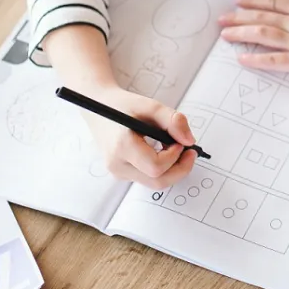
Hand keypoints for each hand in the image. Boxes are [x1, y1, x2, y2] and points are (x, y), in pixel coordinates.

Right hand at [71, 83, 197, 188]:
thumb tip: (189, 140)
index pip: (156, 166)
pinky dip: (162, 168)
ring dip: (172, 168)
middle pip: (157, 181)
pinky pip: (148, 178)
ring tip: (174, 147)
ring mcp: (118, 172)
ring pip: (154, 182)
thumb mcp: (150, 106)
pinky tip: (163, 151)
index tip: (180, 141)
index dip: (174, 156)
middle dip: (180, 169)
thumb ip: (173, 120)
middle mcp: (117, 164)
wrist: (99, 108)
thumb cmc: (123, 105)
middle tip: (190, 151)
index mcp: (121, 146)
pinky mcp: (121, 174)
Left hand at [219, 0, 288, 75]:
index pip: (273, 2)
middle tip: (220, 19)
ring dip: (242, 33)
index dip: (254, 1)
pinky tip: (242, 59)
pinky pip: (275, 60)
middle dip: (239, 17)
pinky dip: (258, 59)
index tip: (238, 0)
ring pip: (263, 34)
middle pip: (262, 17)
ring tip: (225, 35)